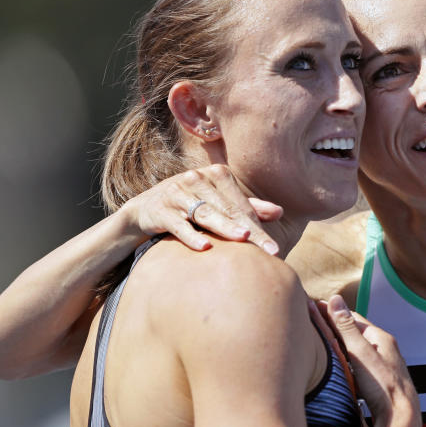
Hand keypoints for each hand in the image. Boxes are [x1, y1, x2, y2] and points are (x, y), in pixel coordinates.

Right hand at [120, 164, 282, 254]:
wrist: (145, 210)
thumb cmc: (190, 206)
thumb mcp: (218, 203)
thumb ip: (247, 207)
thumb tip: (280, 212)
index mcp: (216, 174)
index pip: (242, 204)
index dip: (259, 226)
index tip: (274, 250)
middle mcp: (197, 178)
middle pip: (228, 209)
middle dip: (250, 231)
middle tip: (269, 251)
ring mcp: (177, 193)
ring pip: (206, 214)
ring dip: (225, 227)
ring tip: (243, 239)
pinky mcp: (160, 209)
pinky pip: (178, 224)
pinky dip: (191, 236)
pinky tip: (205, 247)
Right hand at [316, 296, 420, 426]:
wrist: (401, 417)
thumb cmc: (383, 385)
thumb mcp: (360, 352)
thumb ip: (346, 328)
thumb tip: (335, 299)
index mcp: (381, 338)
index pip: (353, 317)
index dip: (333, 312)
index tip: (316, 306)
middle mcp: (385, 349)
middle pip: (357, 332)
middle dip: (337, 326)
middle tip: (317, 319)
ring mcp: (385, 364)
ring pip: (360, 348)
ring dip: (343, 343)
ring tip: (326, 340)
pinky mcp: (382, 380)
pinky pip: (362, 363)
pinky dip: (350, 359)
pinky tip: (343, 365)